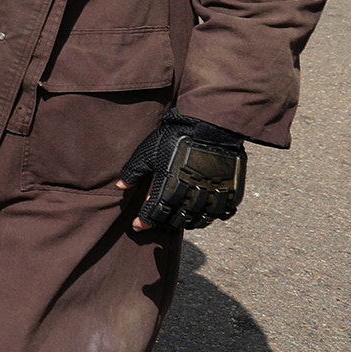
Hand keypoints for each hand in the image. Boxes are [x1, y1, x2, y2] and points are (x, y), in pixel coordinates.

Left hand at [116, 111, 247, 231]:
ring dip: (187, 222)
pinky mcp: (230, 191)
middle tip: (158, 220)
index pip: (155, 213)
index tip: (138, 225)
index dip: (145, 221)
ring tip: (178, 218)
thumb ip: (134, 172)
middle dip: (165, 222)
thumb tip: (120, 187)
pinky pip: (220, 213)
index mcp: (170, 186)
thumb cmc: (175, 137)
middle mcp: (192, 194)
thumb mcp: (148, 152)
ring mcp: (213, 194)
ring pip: (199, 219)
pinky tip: (202, 213)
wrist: (209, 126)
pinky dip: (210, 217)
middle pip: (177, 219)